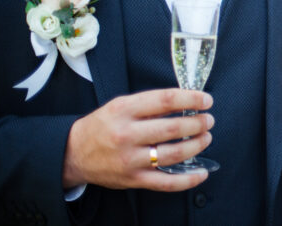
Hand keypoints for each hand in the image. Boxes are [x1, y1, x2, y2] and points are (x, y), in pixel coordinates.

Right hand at [62, 89, 214, 190]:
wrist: (73, 154)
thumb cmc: (102, 126)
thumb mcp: (121, 105)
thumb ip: (150, 104)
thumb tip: (187, 101)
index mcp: (124, 110)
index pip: (165, 100)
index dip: (191, 99)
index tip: (206, 100)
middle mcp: (126, 134)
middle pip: (172, 128)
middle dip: (197, 123)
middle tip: (208, 120)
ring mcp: (130, 159)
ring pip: (172, 154)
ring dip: (196, 146)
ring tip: (206, 138)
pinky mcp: (132, 179)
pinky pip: (165, 182)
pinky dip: (187, 179)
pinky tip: (202, 173)